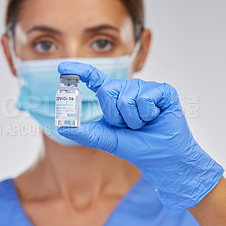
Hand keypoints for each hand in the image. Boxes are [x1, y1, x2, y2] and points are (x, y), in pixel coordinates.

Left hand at [57, 61, 223, 210]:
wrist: (163, 158)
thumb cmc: (138, 147)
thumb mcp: (108, 139)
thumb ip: (86, 132)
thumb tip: (62, 126)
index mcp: (114, 97)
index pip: (94, 78)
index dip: (78, 71)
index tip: (61, 67)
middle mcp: (128, 89)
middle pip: (108, 92)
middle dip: (116, 116)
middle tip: (130, 126)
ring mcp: (145, 88)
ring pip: (126, 98)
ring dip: (133, 119)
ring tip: (144, 124)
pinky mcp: (162, 90)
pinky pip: (144, 98)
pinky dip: (148, 115)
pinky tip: (156, 118)